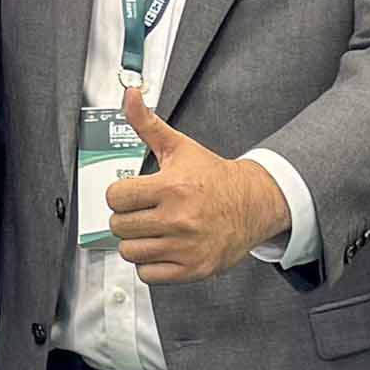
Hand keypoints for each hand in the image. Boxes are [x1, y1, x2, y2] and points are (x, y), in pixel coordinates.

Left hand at [101, 87, 289, 285]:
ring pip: (130, 252)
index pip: (115, 197)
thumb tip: (131, 95)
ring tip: (153, 230)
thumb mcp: (180, 147)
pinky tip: (163, 247)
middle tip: (144, 212)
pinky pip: (148, 274)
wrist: (254, 204)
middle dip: (127, 217)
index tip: (132, 193)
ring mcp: (186, 246)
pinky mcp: (193, 269)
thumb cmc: (213, 177)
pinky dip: (150, 264)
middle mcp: (179, 219)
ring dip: (137, 242)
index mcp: (173, 187)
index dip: (120, 194)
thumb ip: (148, 124)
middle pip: (119, 226)